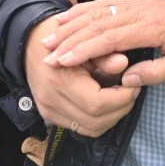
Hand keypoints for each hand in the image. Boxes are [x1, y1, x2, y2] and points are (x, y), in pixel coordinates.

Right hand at [22, 0, 136, 137]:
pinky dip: (100, 119)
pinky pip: (82, 127)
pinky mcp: (50, 116)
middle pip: (97, 121)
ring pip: (92, 129)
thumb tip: (123, 63)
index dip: (122, 97)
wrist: (30, 42)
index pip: (98, 103)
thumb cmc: (62, 36)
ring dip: (113, 116)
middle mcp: (51, 101)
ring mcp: (48, 112)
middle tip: (133, 89)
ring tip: (123, 95)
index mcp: (60, 80)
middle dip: (122, 108)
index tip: (134, 83)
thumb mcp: (85, 39)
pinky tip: (108, 101)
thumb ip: (105, 53)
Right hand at [41, 0, 164, 86]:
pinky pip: (105, 4)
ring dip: (72, 23)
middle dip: (70, 38)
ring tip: (50, 36)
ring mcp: (137, 3)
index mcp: (153, 27)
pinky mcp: (137, 2)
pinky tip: (69, 16)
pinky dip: (84, 10)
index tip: (63, 60)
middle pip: (98, 23)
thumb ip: (157, 72)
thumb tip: (126, 80)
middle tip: (47, 53)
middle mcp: (141, 11)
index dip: (85, 49)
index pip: (111, 38)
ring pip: (98, 11)